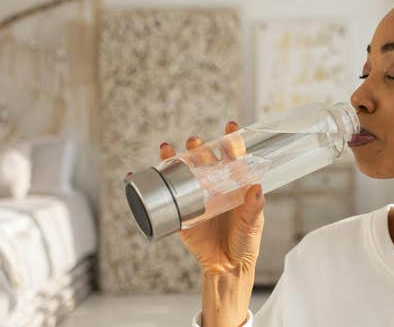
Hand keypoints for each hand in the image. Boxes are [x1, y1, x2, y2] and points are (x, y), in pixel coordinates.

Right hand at [128, 120, 264, 274]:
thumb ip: (254, 207)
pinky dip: (149, 183)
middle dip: (199, 146)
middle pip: (204, 160)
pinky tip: (137, 173)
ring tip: (168, 149)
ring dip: (174, 158)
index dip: (232, 140)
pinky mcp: (180, 213)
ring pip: (183, 172)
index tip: (230, 126)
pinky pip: (163, 197)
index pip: (233, 157)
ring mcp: (195, 198)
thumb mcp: (252, 223)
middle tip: (195, 142)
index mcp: (234, 185)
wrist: (226, 266)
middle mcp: (214, 187)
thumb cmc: (245, 242)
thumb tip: (256, 186)